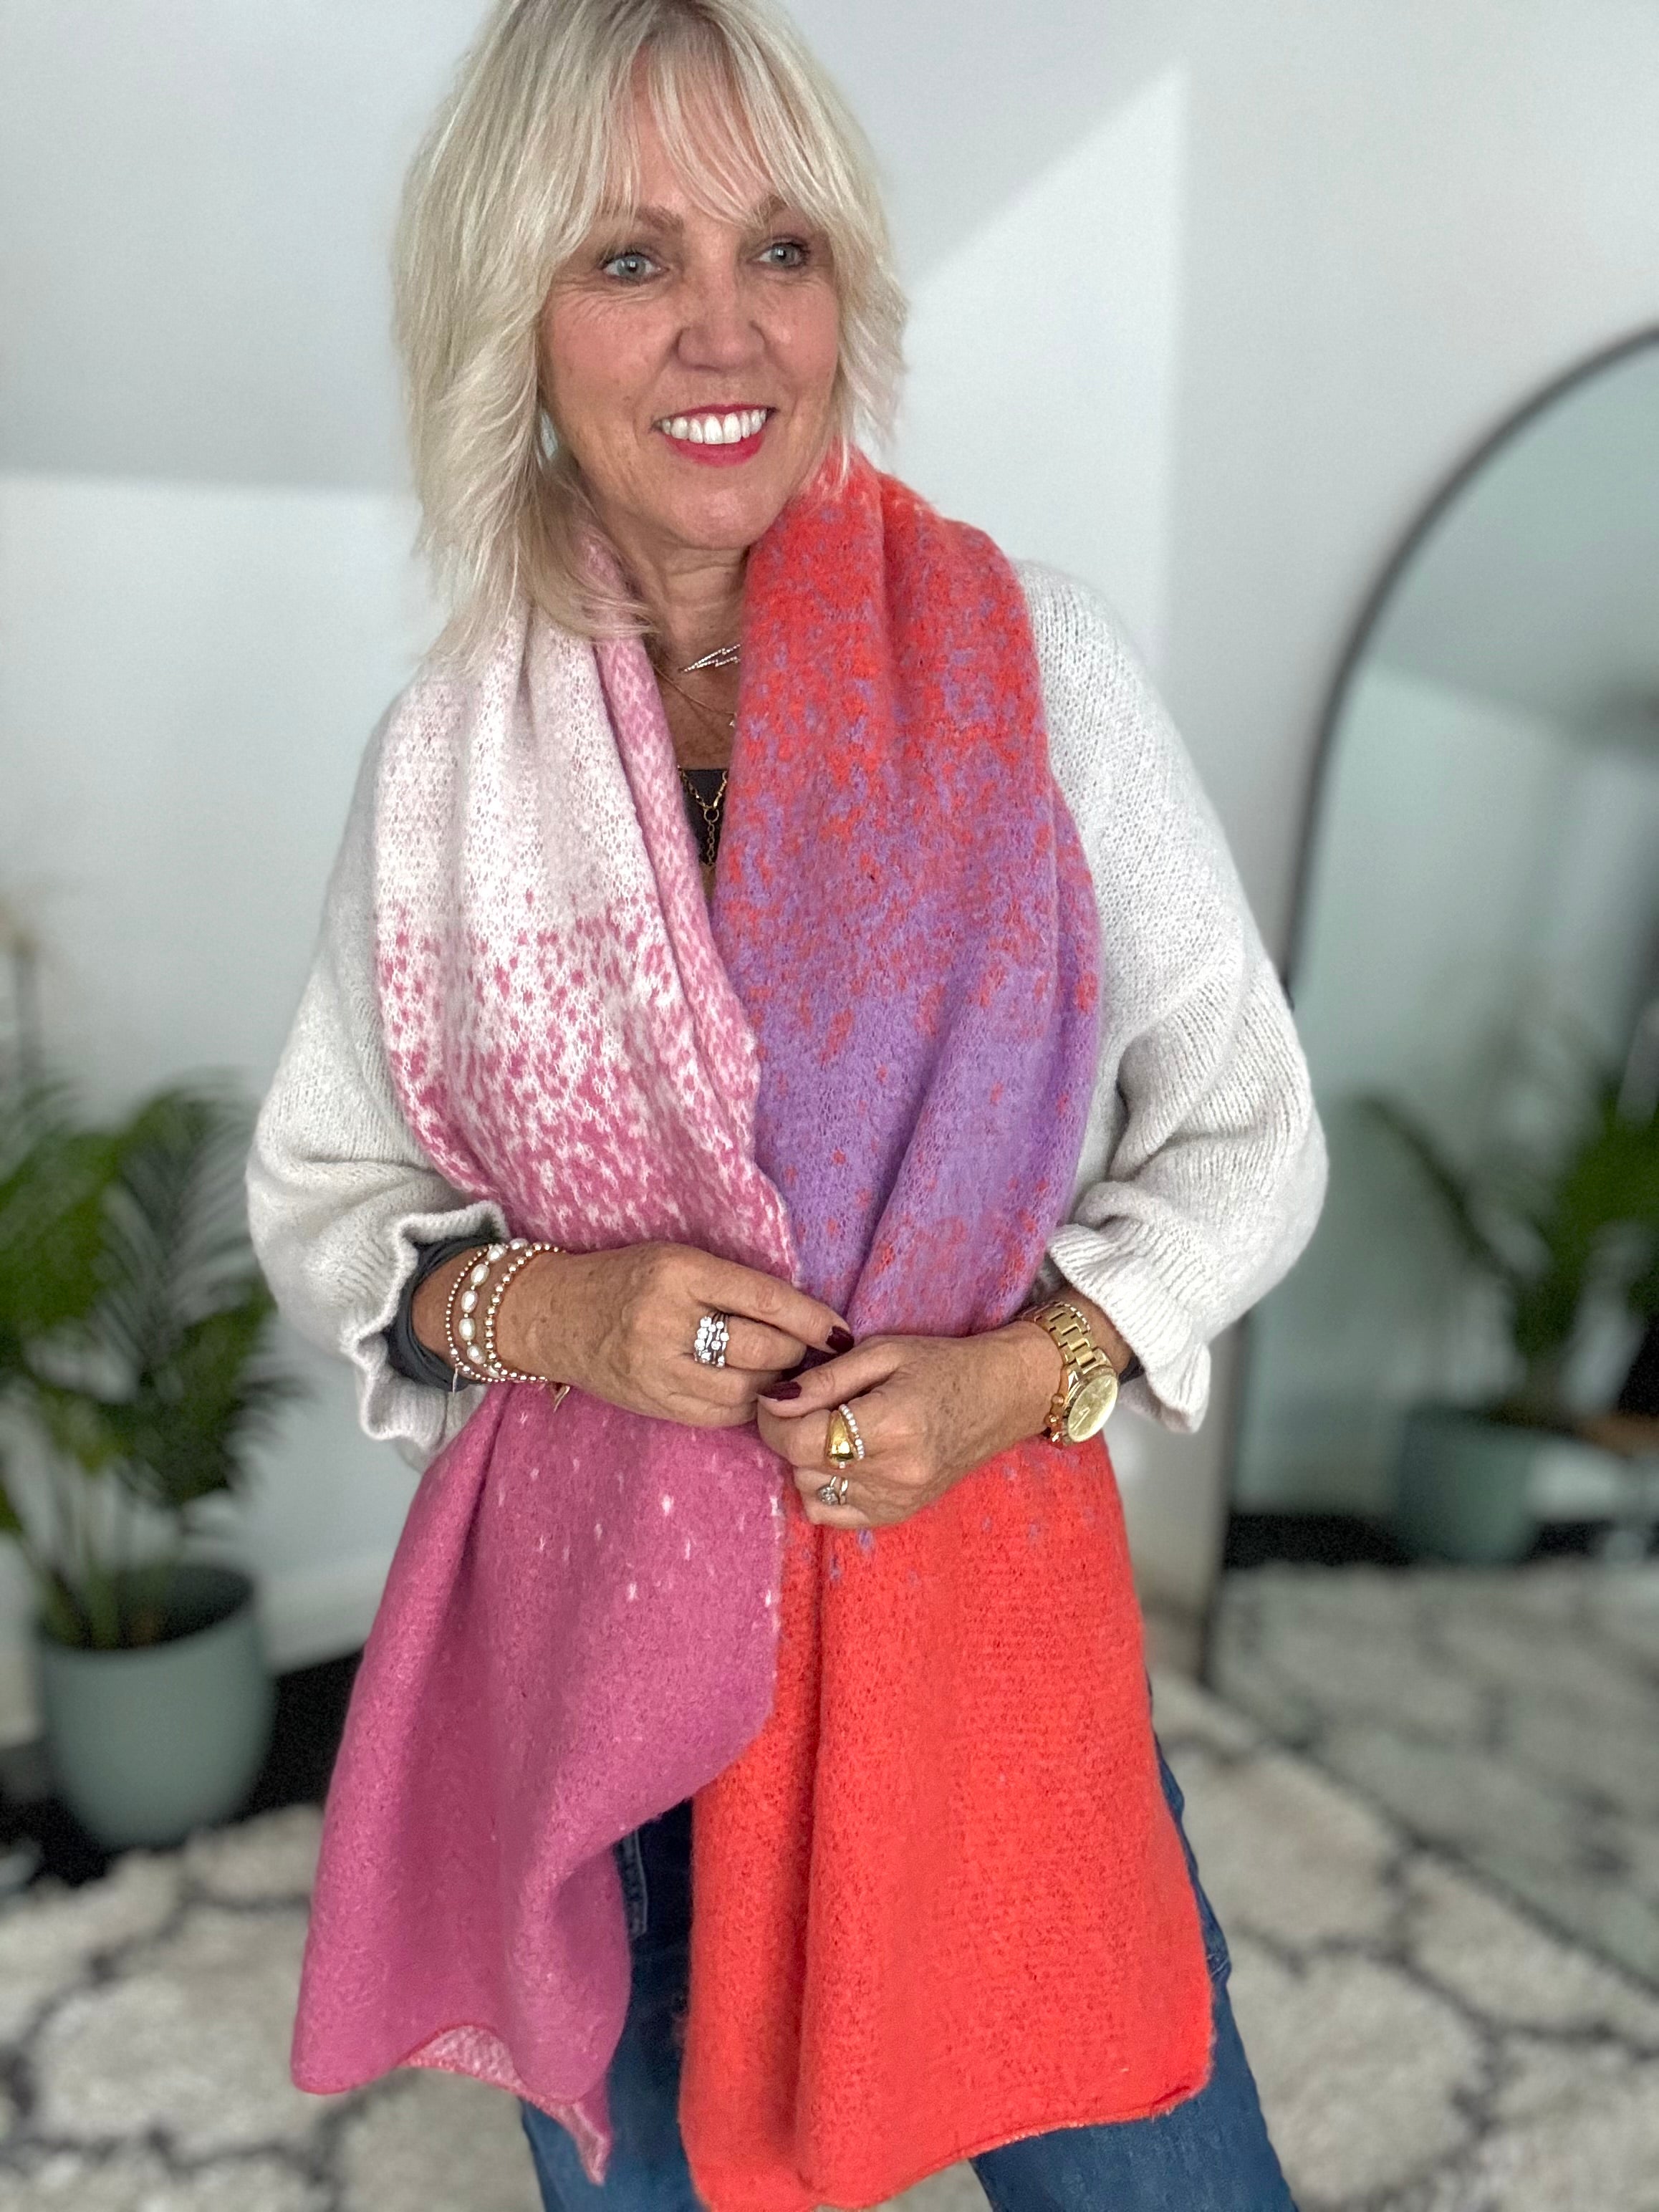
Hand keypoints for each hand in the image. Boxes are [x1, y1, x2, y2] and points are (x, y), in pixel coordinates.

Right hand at [489, 1242, 851, 1428]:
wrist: (555, 1315)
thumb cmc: (626, 1279)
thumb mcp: (677, 1262)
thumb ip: (734, 1286)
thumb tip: (805, 1318)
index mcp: (678, 1272)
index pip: (764, 1299)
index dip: (811, 1318)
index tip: (840, 1330)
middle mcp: (666, 1321)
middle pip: (760, 1349)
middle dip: (796, 1354)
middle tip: (811, 1352)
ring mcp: (657, 1368)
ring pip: (746, 1390)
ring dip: (779, 1386)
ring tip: (787, 1374)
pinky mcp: (653, 1403)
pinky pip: (721, 1415)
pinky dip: (750, 1407)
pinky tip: (757, 1394)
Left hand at [755, 1322, 1062, 1527]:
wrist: (1002, 1396)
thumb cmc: (943, 1364)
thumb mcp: (883, 1351)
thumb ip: (826, 1378)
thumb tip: (775, 1399)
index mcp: (893, 1424)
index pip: (801, 1439)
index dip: (775, 1418)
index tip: (778, 1397)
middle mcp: (896, 1471)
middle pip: (802, 1464)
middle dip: (790, 1433)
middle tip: (808, 1406)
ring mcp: (899, 1499)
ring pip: (811, 1489)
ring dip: (807, 1460)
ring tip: (832, 1429)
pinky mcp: (900, 1513)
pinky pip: (832, 1514)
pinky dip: (824, 1488)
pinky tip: (843, 1460)